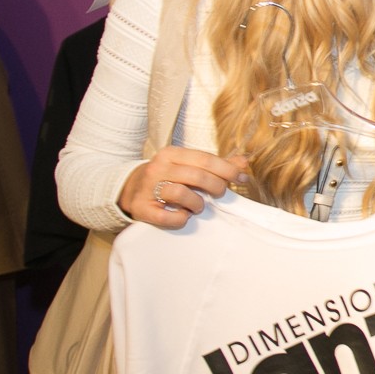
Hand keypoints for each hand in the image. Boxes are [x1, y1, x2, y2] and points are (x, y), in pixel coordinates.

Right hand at [118, 147, 248, 229]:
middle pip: (196, 176)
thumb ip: (215, 165)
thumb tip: (243, 162)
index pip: (205, 159)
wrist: (131, 190)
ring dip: (197, 203)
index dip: (227, 169)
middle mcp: (158, 168)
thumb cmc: (167, 177)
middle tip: (220, 194)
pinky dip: (179, 218)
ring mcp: (148, 188)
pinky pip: (166, 217)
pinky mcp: (142, 208)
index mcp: (171, 154)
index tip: (241, 178)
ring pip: (181, 193)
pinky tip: (183, 216)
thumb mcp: (188, 165)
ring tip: (198, 206)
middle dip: (216, 187)